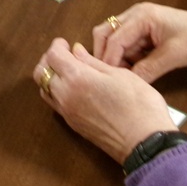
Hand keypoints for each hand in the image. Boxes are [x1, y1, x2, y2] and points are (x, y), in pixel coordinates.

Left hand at [33, 39, 175, 163]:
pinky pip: (55, 104)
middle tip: (65, 55)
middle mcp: (66, 95)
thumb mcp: (119, 74)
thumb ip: (93, 62)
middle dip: (49, 59)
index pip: (53, 56)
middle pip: (41, 72)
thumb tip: (76, 50)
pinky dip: (56, 91)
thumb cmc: (139, 103)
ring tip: (69, 71)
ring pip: (45, 89)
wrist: (145, 142)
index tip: (67, 43)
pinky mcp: (73, 125)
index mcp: (77, 78)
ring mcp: (67, 112)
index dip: (57, 46)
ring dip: (50, 77)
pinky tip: (74, 88)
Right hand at [92, 3, 186, 83]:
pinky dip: (127, 58)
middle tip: (110, 77)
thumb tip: (127, 84)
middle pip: (106, 34)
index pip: (113, 38)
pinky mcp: (146, 33)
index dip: (108, 60)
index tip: (108, 81)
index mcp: (141, 15)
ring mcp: (140, 23)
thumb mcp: (173, 56)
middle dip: (105, 55)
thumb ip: (148, 69)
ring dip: (117, 58)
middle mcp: (135, 15)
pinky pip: (127, 46)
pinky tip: (135, 72)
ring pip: (115, 41)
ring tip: (125, 77)